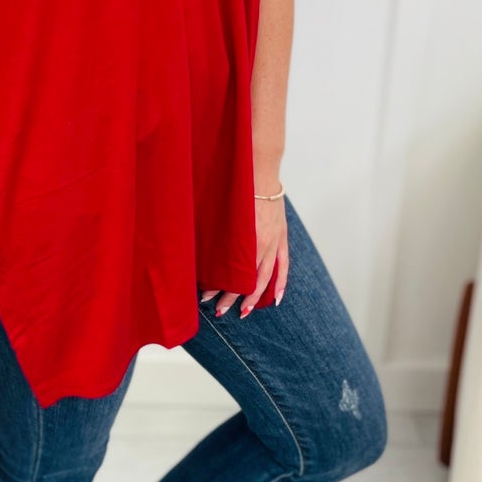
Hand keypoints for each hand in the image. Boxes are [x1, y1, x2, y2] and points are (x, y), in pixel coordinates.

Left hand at [199, 192, 287, 318]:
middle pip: (247, 279)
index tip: (205, 294)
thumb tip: (199, 251)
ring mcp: (275, 241)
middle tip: (218, 309)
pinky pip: (283, 265)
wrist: (259, 170)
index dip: (219, 286)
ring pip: (264, 277)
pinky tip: (274, 299)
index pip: (232, 271)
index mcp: (246, 238)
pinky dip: (280, 284)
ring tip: (242, 312)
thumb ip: (216, 233)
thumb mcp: (222, 213)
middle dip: (232, 296)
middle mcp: (262, 243)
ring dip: (253, 296)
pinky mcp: (282, 237)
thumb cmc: (237, 188)